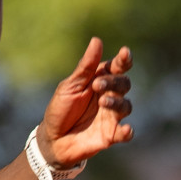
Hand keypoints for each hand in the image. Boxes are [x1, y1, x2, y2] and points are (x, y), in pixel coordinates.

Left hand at [39, 37, 133, 165]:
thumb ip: (85, 67)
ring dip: (117, 103)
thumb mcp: (70, 86)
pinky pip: (125, 133)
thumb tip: (96, 40)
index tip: (125, 53)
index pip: (117, 68)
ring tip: (103, 102)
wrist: (52, 138)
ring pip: (126, 106)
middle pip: (124, 84)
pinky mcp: (111, 135)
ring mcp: (112, 116)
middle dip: (114, 83)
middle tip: (97, 85)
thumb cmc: (61, 108)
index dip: (124, 60)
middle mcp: (109, 96)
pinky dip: (128, 131)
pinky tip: (126, 130)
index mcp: (100, 80)